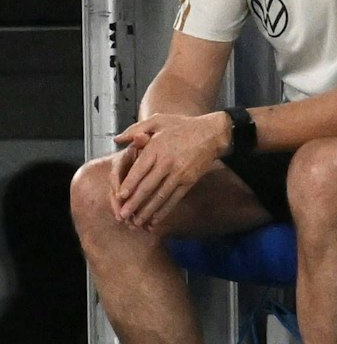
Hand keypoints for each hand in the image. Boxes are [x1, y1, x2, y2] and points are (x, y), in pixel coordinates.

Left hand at [111, 112, 228, 228]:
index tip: (120, 196)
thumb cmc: (183, 125)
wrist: (213, 133)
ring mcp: (179, 173)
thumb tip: (117, 140)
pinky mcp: (189, 181)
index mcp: (157, 148)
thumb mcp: (158, 120)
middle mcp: (167, 162)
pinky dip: (165, 210)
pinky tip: (156, 219)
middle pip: (148, 186)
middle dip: (134, 203)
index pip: (140, 169)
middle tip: (123, 215)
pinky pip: (175, 198)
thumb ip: (135, 129)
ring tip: (136, 223)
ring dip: (148, 211)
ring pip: (160, 196)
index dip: (129, 184)